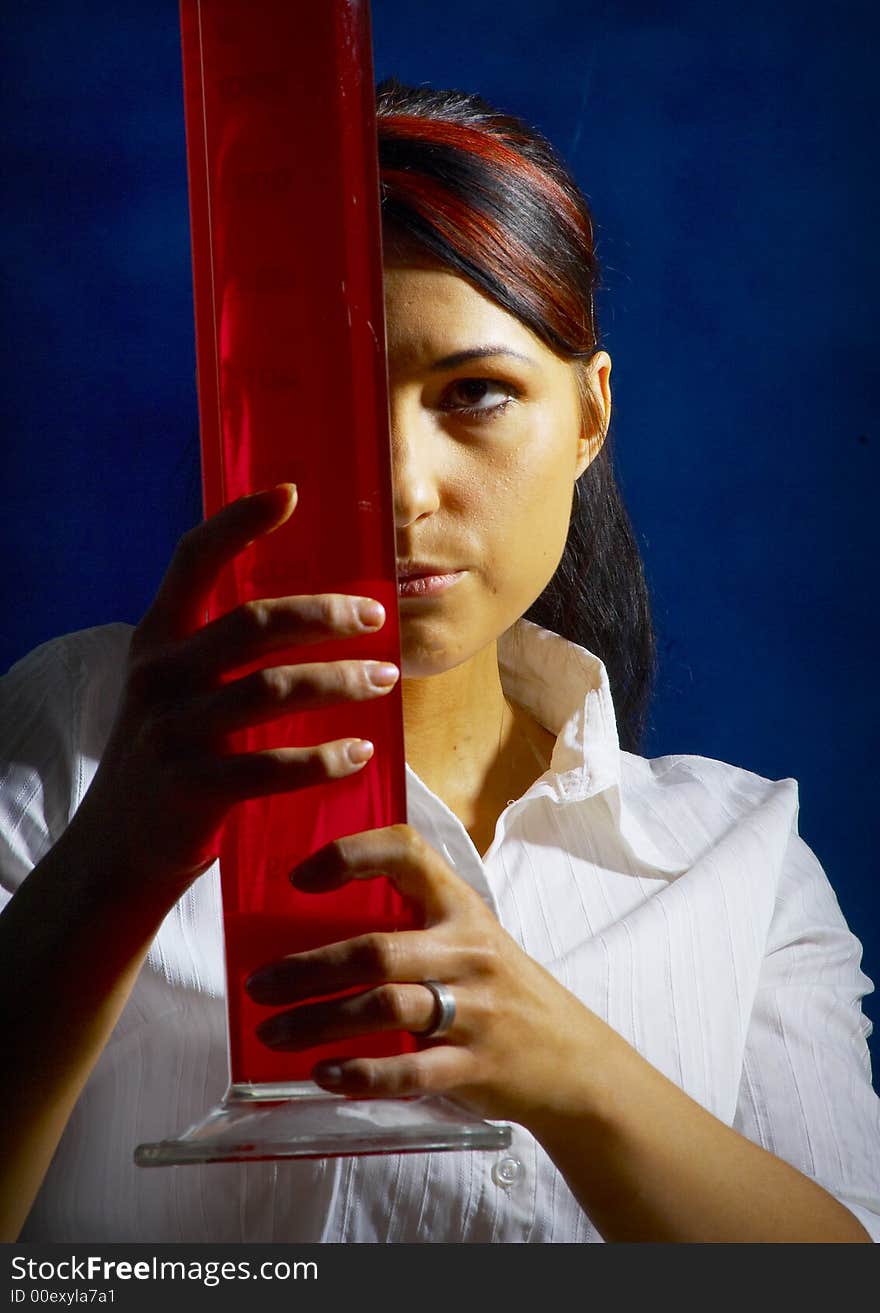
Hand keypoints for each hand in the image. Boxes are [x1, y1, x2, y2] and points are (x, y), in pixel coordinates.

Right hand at [70, 484, 399, 899]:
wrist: (117, 846)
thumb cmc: (169, 753)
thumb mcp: (172, 688)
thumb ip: (215, 649)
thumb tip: (305, 607)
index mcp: (157, 640)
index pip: (193, 561)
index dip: (238, 522)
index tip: (290, 493)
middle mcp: (159, 677)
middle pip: (253, 623)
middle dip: (324, 615)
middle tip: (376, 617)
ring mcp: (171, 733)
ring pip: (271, 690)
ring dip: (340, 681)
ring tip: (385, 678)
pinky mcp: (191, 788)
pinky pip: (270, 766)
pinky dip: (323, 758)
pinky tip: (360, 752)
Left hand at [245, 822, 606, 1132]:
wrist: (573, 1059)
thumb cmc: (503, 990)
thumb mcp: (471, 938)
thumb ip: (414, 923)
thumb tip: (316, 920)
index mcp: (462, 908)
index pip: (407, 854)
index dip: (351, 855)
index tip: (300, 877)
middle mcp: (468, 953)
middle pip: (376, 949)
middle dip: (306, 968)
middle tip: (258, 984)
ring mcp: (474, 1010)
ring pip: (384, 1008)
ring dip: (317, 1022)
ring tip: (273, 1032)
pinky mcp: (475, 1065)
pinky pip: (410, 1070)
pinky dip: (361, 1073)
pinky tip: (324, 1074)